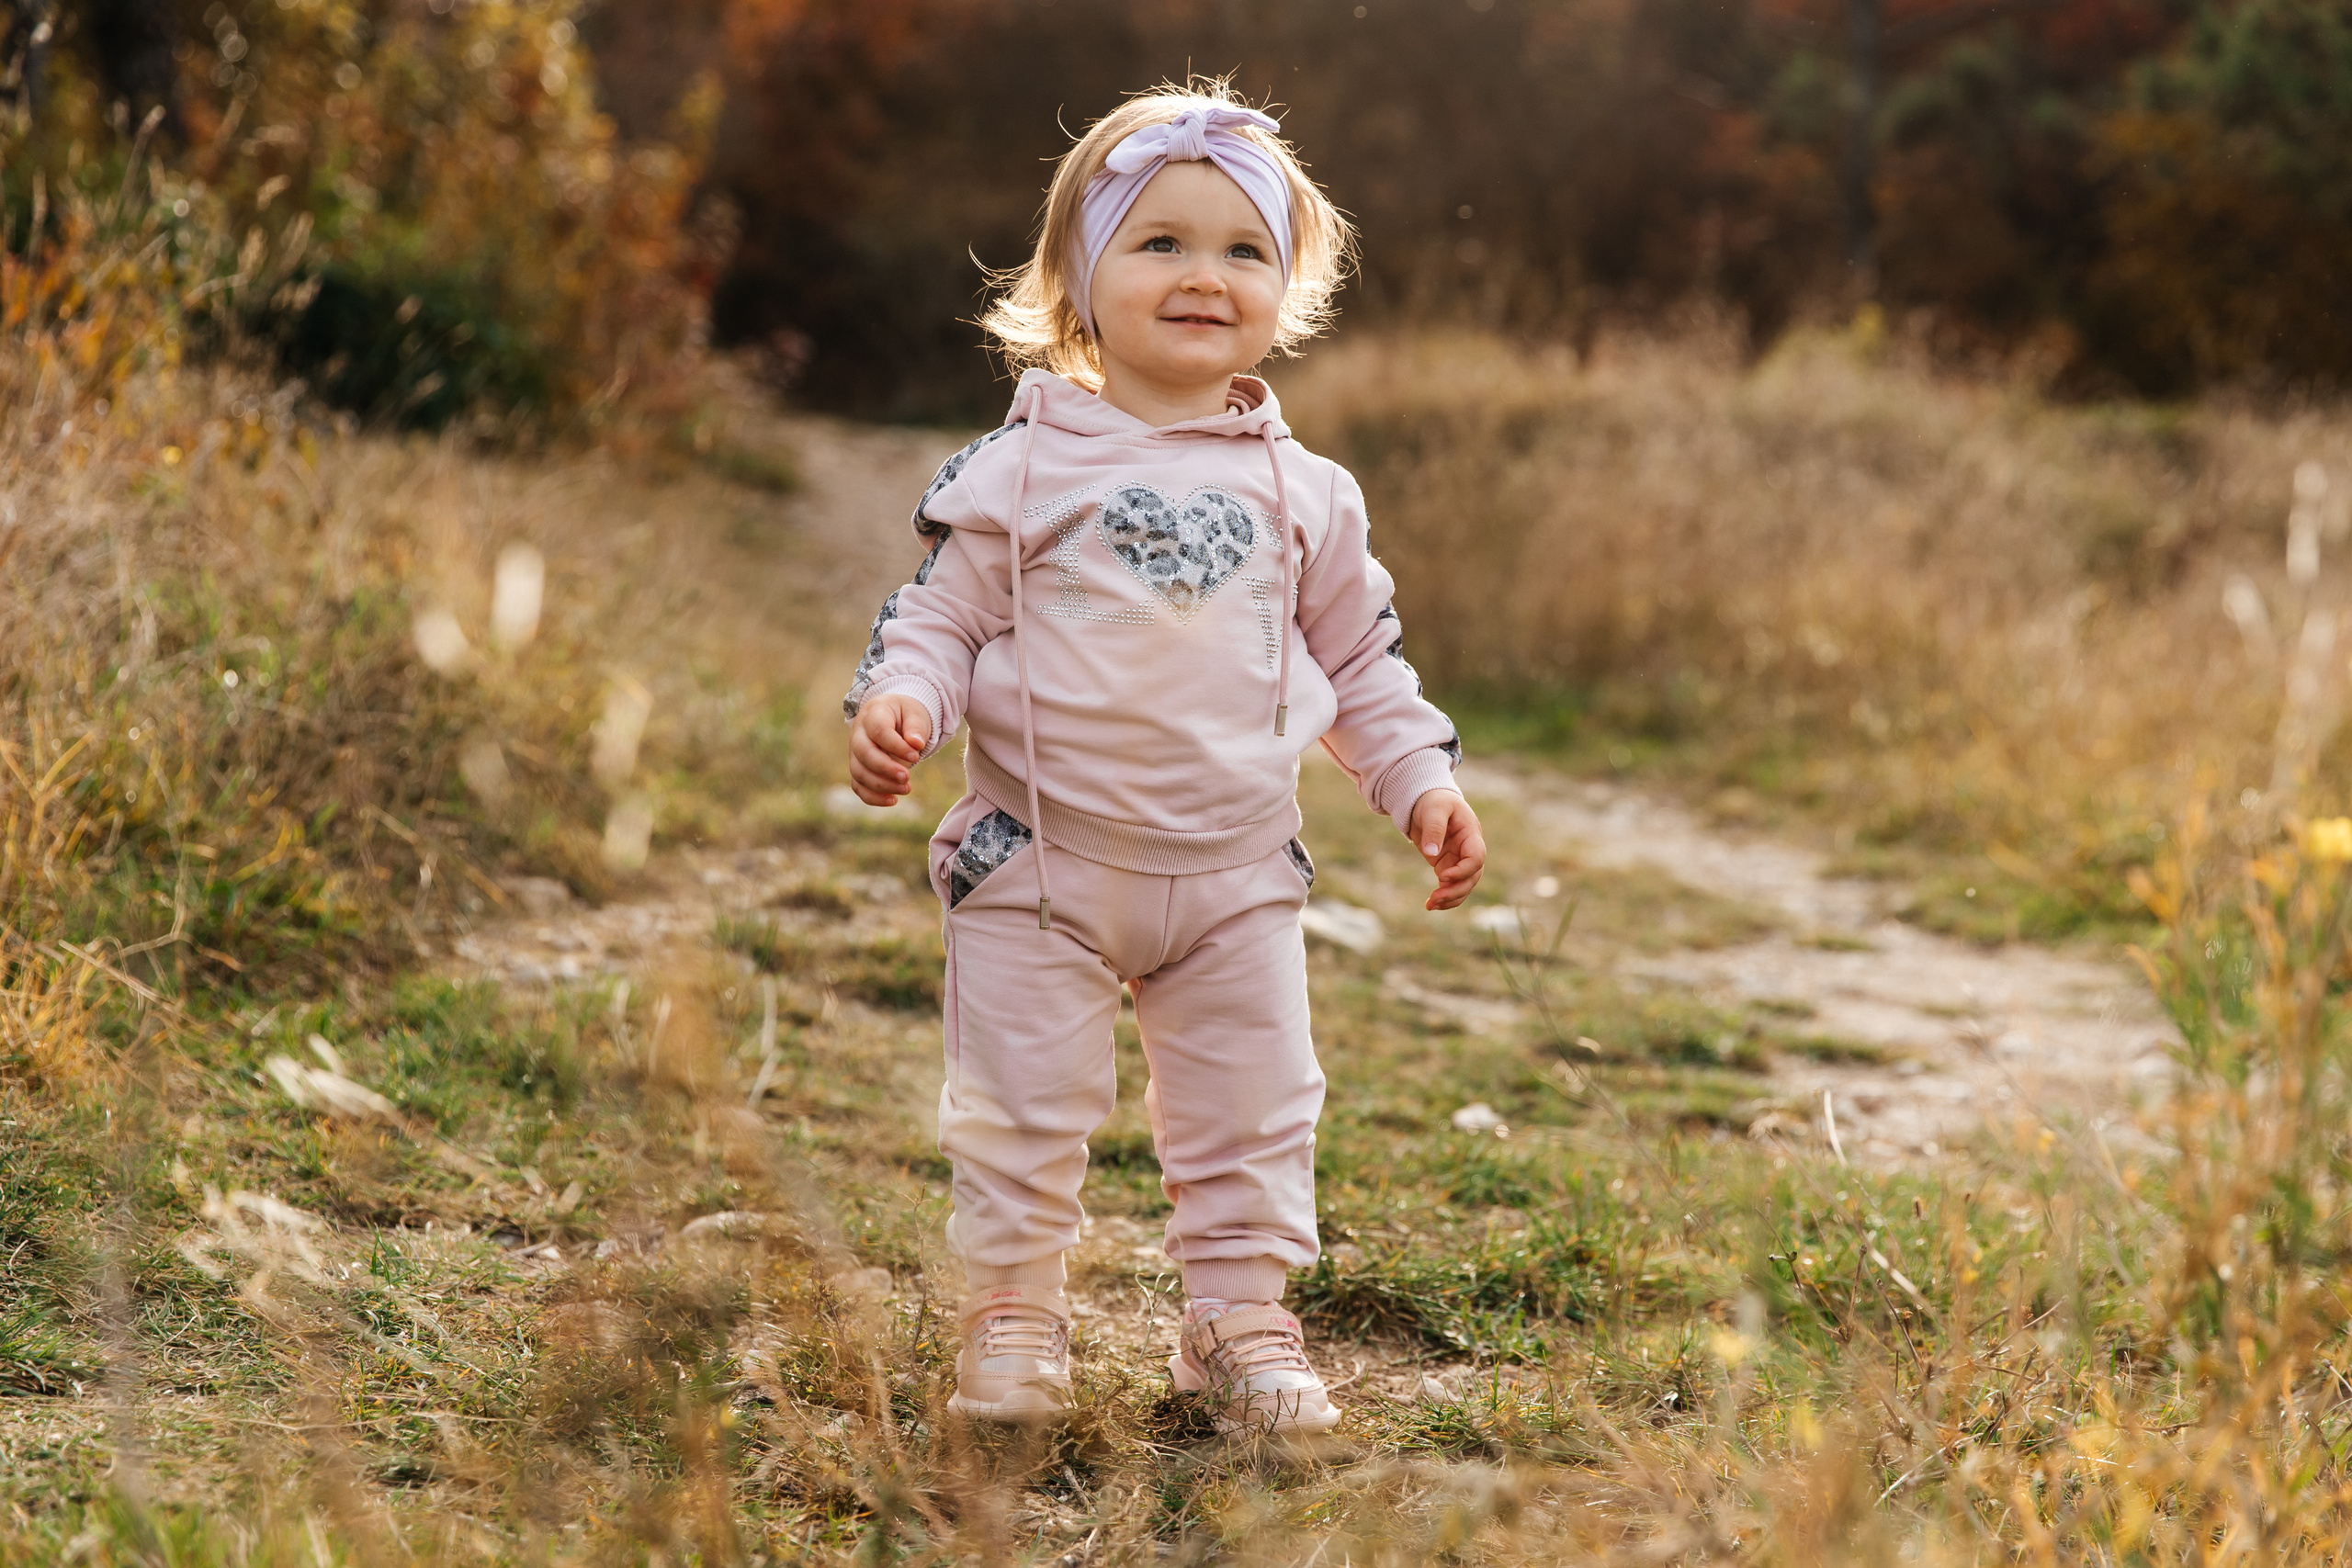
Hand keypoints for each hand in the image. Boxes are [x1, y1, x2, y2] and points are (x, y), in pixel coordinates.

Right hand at [848, 694, 933, 805]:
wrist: (892, 717)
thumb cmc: (904, 715)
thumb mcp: (915, 713)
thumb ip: (916, 726)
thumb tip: (916, 743)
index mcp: (873, 714)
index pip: (878, 731)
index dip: (895, 746)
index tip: (916, 755)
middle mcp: (859, 734)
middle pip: (864, 753)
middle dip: (886, 769)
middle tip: (907, 777)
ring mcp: (855, 753)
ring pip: (859, 772)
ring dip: (881, 785)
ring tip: (906, 788)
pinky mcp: (859, 768)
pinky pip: (858, 786)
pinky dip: (872, 797)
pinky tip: (893, 800)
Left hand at [1409, 789, 1485, 911]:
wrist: (1425, 801)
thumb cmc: (1433, 801)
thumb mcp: (1433, 809)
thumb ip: (1434, 829)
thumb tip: (1432, 853)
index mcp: (1471, 834)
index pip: (1476, 858)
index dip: (1463, 870)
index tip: (1442, 876)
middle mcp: (1469, 849)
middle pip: (1472, 877)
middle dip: (1456, 890)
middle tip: (1435, 899)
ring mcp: (1459, 859)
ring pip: (1464, 885)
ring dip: (1450, 898)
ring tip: (1431, 905)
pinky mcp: (1447, 865)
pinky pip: (1451, 885)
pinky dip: (1444, 896)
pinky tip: (1431, 904)